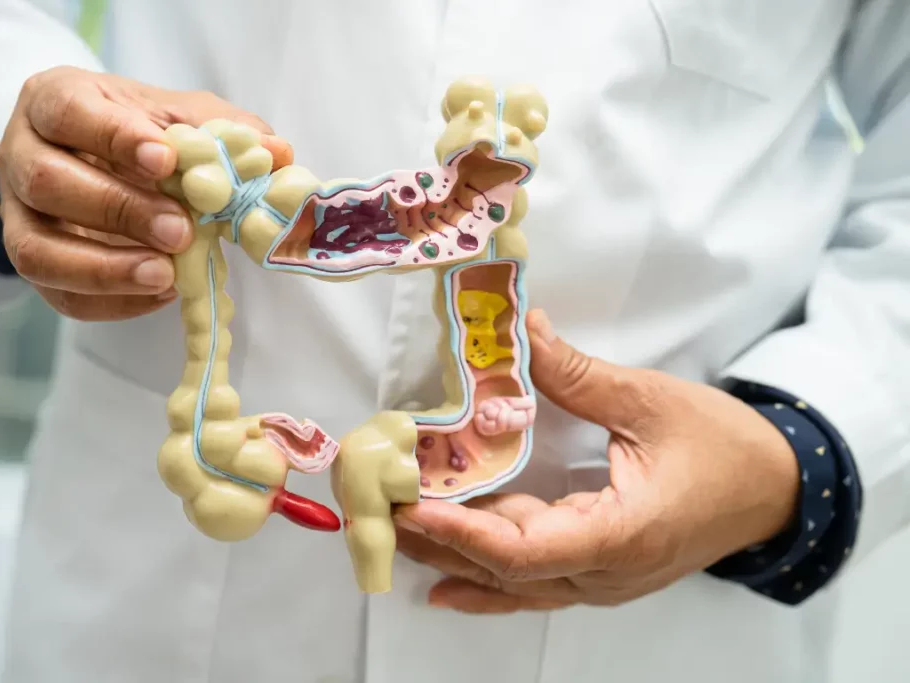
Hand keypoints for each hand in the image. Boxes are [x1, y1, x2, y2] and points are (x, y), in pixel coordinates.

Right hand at [0, 66, 292, 320]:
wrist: (102, 161)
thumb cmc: (142, 133)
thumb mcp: (180, 115)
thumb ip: (223, 131)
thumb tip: (277, 153)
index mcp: (53, 101)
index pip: (67, 112)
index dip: (113, 137)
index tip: (166, 160)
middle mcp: (21, 155)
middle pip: (47, 182)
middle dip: (118, 210)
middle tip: (179, 231)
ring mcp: (19, 217)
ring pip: (36, 250)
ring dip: (105, 269)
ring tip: (165, 275)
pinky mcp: (34, 265)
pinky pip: (58, 295)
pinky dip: (111, 301)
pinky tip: (159, 292)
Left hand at [393, 309, 799, 613]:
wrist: (777, 490)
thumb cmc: (724, 448)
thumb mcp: (651, 402)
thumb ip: (578, 376)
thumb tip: (523, 333)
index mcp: (622, 535)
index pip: (525, 550)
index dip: (464, 532)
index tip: (413, 507)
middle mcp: (605, 573)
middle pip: (504, 571)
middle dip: (437, 541)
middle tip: (378, 507)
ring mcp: (601, 581)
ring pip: (513, 583)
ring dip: (452, 557)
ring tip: (394, 533)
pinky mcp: (600, 572)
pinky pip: (532, 586)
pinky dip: (485, 583)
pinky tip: (444, 584)